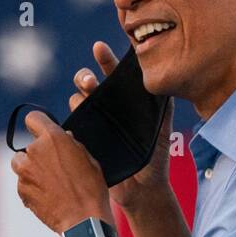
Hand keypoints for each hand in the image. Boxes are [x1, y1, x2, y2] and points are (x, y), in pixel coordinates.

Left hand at [10, 109, 111, 234]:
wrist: (83, 220)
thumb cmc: (91, 188)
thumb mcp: (89, 158)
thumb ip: (71, 144)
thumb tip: (64, 138)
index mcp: (53, 138)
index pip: (34, 118)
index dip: (39, 124)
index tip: (42, 132)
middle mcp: (35, 151)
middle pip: (28, 145)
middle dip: (38, 154)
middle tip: (55, 167)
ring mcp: (25, 171)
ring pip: (21, 163)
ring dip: (31, 169)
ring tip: (51, 182)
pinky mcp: (21, 189)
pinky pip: (23, 183)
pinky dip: (32, 187)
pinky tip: (49, 195)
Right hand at [70, 41, 175, 212]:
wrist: (144, 188)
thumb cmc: (155, 155)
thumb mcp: (162, 128)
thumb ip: (163, 105)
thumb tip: (164, 81)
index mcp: (125, 100)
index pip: (113, 73)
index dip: (105, 59)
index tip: (99, 47)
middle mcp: (107, 107)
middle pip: (88, 83)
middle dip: (85, 77)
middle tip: (89, 80)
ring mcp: (94, 123)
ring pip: (78, 101)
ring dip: (78, 97)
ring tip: (84, 99)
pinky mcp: (84, 141)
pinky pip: (72, 126)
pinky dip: (71, 121)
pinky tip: (76, 120)